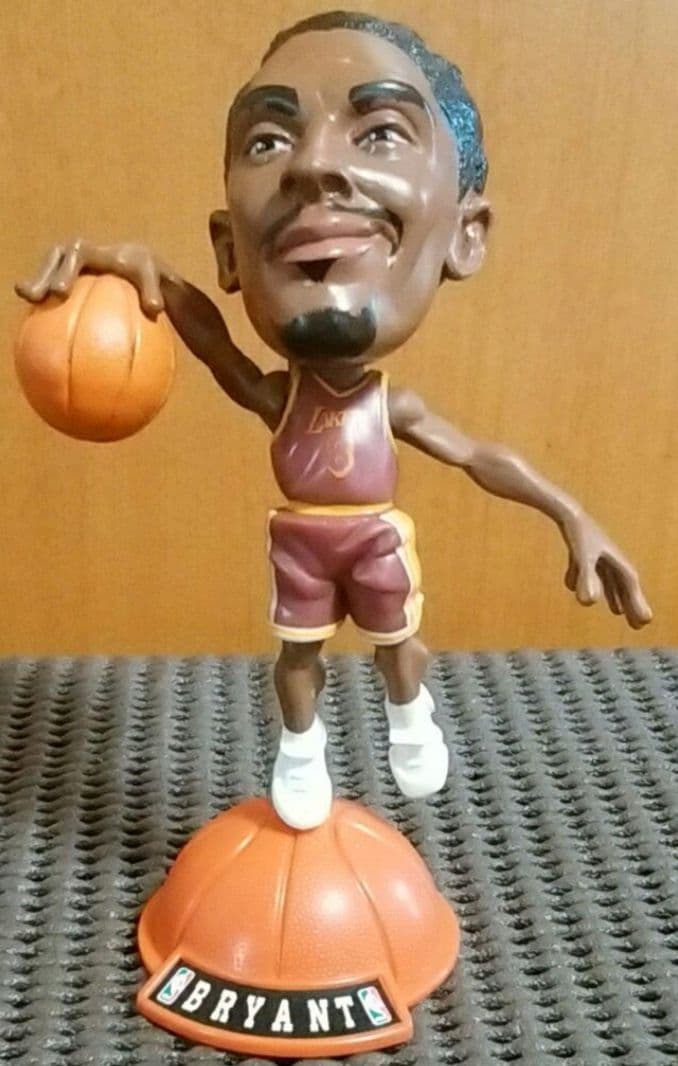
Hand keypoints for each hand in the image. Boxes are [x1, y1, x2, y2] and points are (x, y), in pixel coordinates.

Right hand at [15, 239, 168, 316]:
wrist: (135, 264)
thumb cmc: (145, 272)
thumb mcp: (153, 278)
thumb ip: (152, 292)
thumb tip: (155, 310)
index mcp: (94, 251)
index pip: (76, 256)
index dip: (66, 272)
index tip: (60, 292)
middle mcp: (75, 254)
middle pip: (54, 261)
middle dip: (42, 277)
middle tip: (35, 297)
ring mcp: (67, 265)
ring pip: (46, 272)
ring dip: (36, 285)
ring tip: (26, 300)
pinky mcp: (65, 277)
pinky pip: (52, 287)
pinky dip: (44, 301)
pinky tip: (39, 324)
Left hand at [560, 512, 651, 628]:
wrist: (566, 510)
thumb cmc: (578, 533)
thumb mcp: (582, 558)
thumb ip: (586, 579)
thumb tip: (588, 602)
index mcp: (616, 561)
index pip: (630, 586)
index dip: (637, 604)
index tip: (644, 621)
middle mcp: (611, 558)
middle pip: (623, 586)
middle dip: (630, 605)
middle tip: (638, 625)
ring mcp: (597, 554)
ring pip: (608, 579)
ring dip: (613, 595)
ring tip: (616, 611)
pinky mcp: (582, 549)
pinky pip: (586, 568)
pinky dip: (581, 578)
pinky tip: (571, 585)